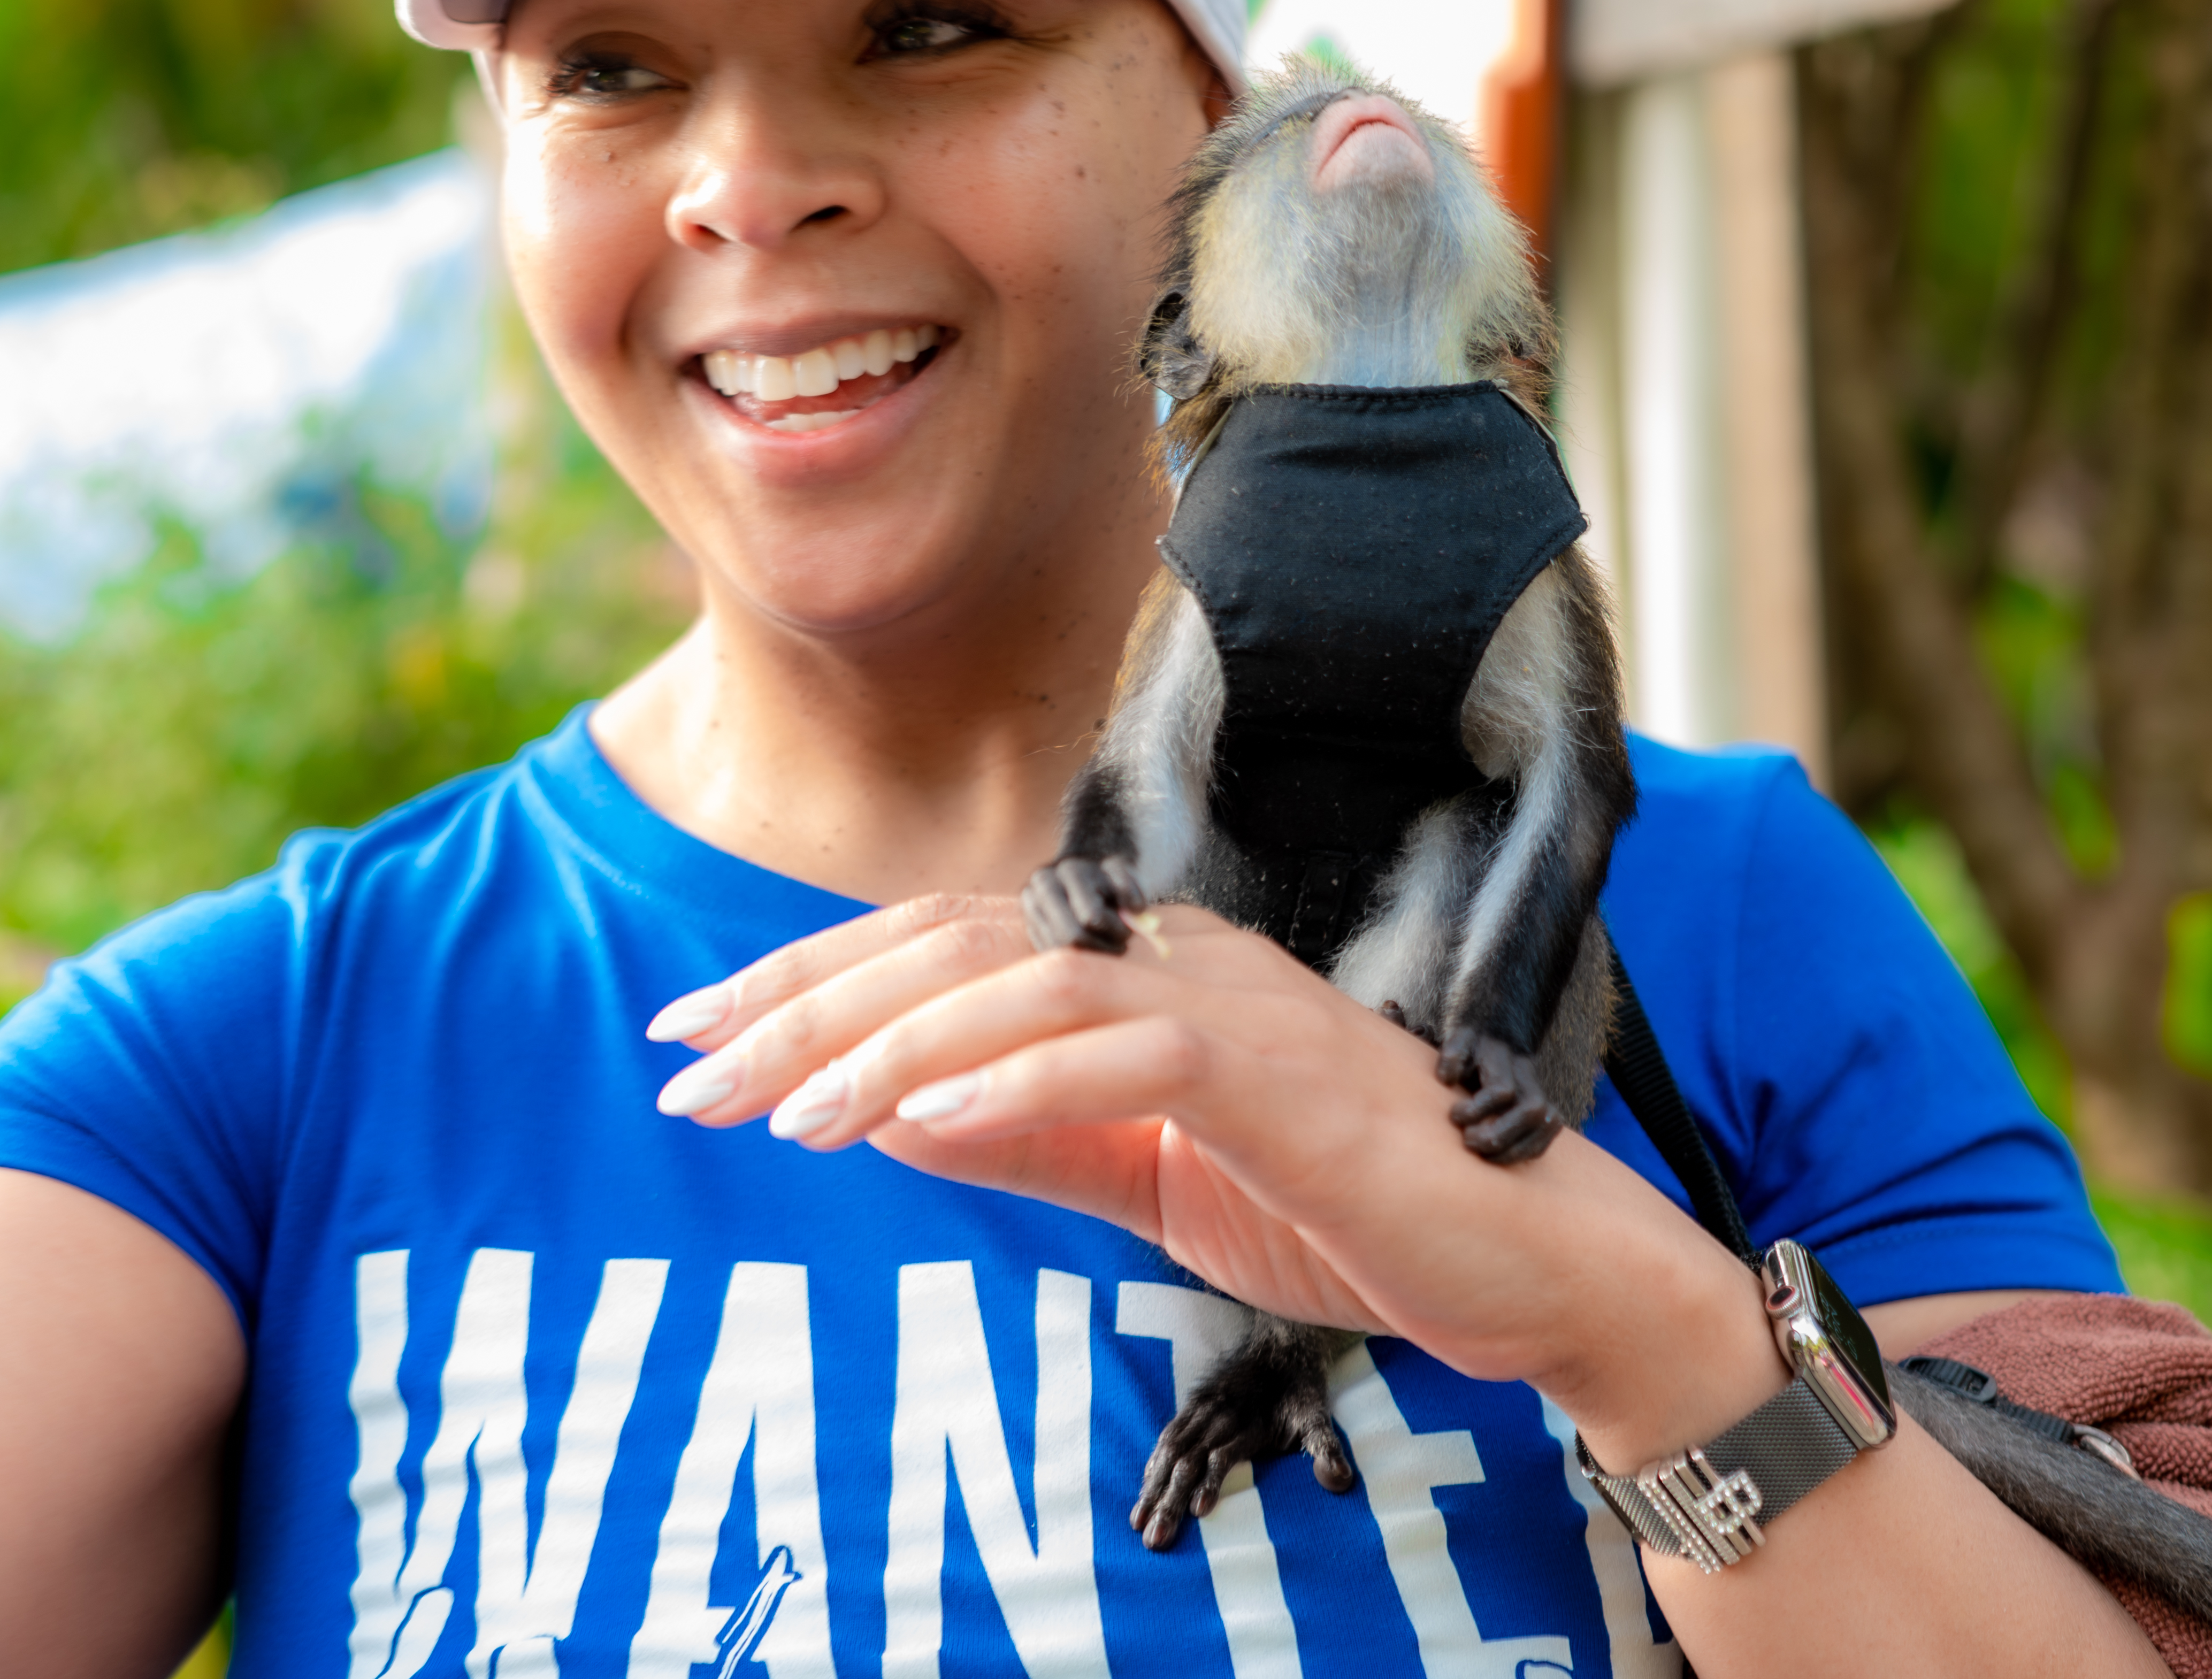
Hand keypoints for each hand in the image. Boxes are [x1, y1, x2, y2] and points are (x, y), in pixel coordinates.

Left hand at [645, 893, 1752, 1402]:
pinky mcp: (1280, 1074)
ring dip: (887, 1048)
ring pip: (1022, 985)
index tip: (697, 1039)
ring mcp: (1231, 1005)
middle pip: (953, 947)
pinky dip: (1013, 1087)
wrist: (1523, 1265)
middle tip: (688, 1071)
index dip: (810, 981)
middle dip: (807, 1004)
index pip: (942, 948)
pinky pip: (1125, 1057)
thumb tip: (888, 1117)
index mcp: (1140, 972)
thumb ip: (1031, 1138)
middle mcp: (1174, 959)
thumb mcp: (1150, 1177)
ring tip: (782, 1114)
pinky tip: (922, 1128)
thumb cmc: (1342, 1211)